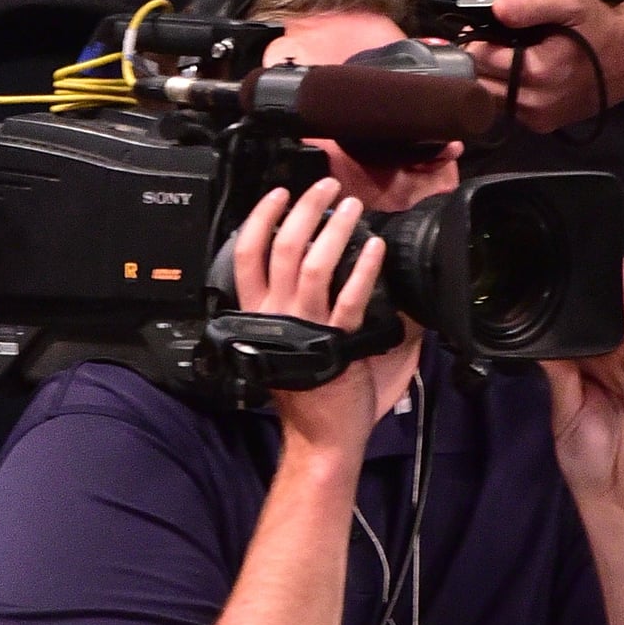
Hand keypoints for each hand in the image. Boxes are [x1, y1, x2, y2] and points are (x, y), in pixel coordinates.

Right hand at [231, 177, 390, 456]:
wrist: (321, 437)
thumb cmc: (305, 390)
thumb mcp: (283, 339)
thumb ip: (289, 304)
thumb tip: (310, 259)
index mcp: (257, 312)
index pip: (247, 254)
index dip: (261, 217)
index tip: (280, 193)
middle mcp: (276, 314)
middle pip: (282, 247)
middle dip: (305, 209)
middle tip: (325, 187)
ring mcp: (306, 326)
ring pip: (315, 263)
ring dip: (335, 228)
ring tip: (351, 206)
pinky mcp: (337, 342)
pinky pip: (351, 296)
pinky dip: (365, 267)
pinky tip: (376, 248)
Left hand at [469, 0, 623, 132]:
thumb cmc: (601, 26)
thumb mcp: (568, 4)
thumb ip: (528, 7)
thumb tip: (495, 9)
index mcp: (539, 72)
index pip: (481, 60)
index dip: (473, 41)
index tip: (474, 27)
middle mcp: (536, 103)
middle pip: (481, 85)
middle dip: (476, 62)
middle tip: (481, 40)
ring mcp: (541, 119)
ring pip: (491, 101)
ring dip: (487, 79)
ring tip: (495, 54)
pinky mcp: (546, 125)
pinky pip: (509, 110)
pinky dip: (503, 92)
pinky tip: (511, 72)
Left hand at [543, 273, 623, 521]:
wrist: (620, 505)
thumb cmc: (591, 463)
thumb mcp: (565, 413)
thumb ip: (559, 375)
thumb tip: (541, 340)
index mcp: (593, 375)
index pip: (584, 334)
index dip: (573, 310)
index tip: (555, 279)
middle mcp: (619, 373)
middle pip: (605, 328)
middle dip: (592, 300)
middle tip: (575, 264)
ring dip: (614, 305)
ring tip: (599, 272)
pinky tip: (622, 308)